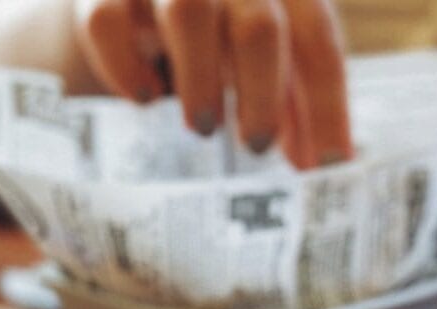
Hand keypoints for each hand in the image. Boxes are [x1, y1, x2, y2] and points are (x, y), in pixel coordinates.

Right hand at [74, 0, 352, 166]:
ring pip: (187, 11)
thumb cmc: (216, 30)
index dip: (327, 107)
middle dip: (263, 96)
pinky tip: (145, 99)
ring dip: (200, 81)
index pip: (316, 39)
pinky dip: (127, 68)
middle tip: (256, 147)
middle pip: (259, 27)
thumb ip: (292, 100)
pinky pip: (108, 22)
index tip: (326, 166)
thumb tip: (323, 165)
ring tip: (204, 128)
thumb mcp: (260, 55)